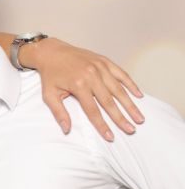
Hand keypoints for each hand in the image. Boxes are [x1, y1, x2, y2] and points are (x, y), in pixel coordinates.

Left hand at [28, 38, 143, 139]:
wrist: (51, 52)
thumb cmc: (50, 75)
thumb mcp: (49, 95)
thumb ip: (59, 112)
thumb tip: (66, 130)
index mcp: (78, 85)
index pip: (93, 110)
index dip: (102, 125)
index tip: (110, 136)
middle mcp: (92, 76)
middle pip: (109, 101)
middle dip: (121, 118)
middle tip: (131, 129)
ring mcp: (100, 67)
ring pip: (119, 89)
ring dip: (130, 104)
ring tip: (139, 117)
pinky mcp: (105, 61)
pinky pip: (121, 74)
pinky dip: (131, 84)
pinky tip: (139, 95)